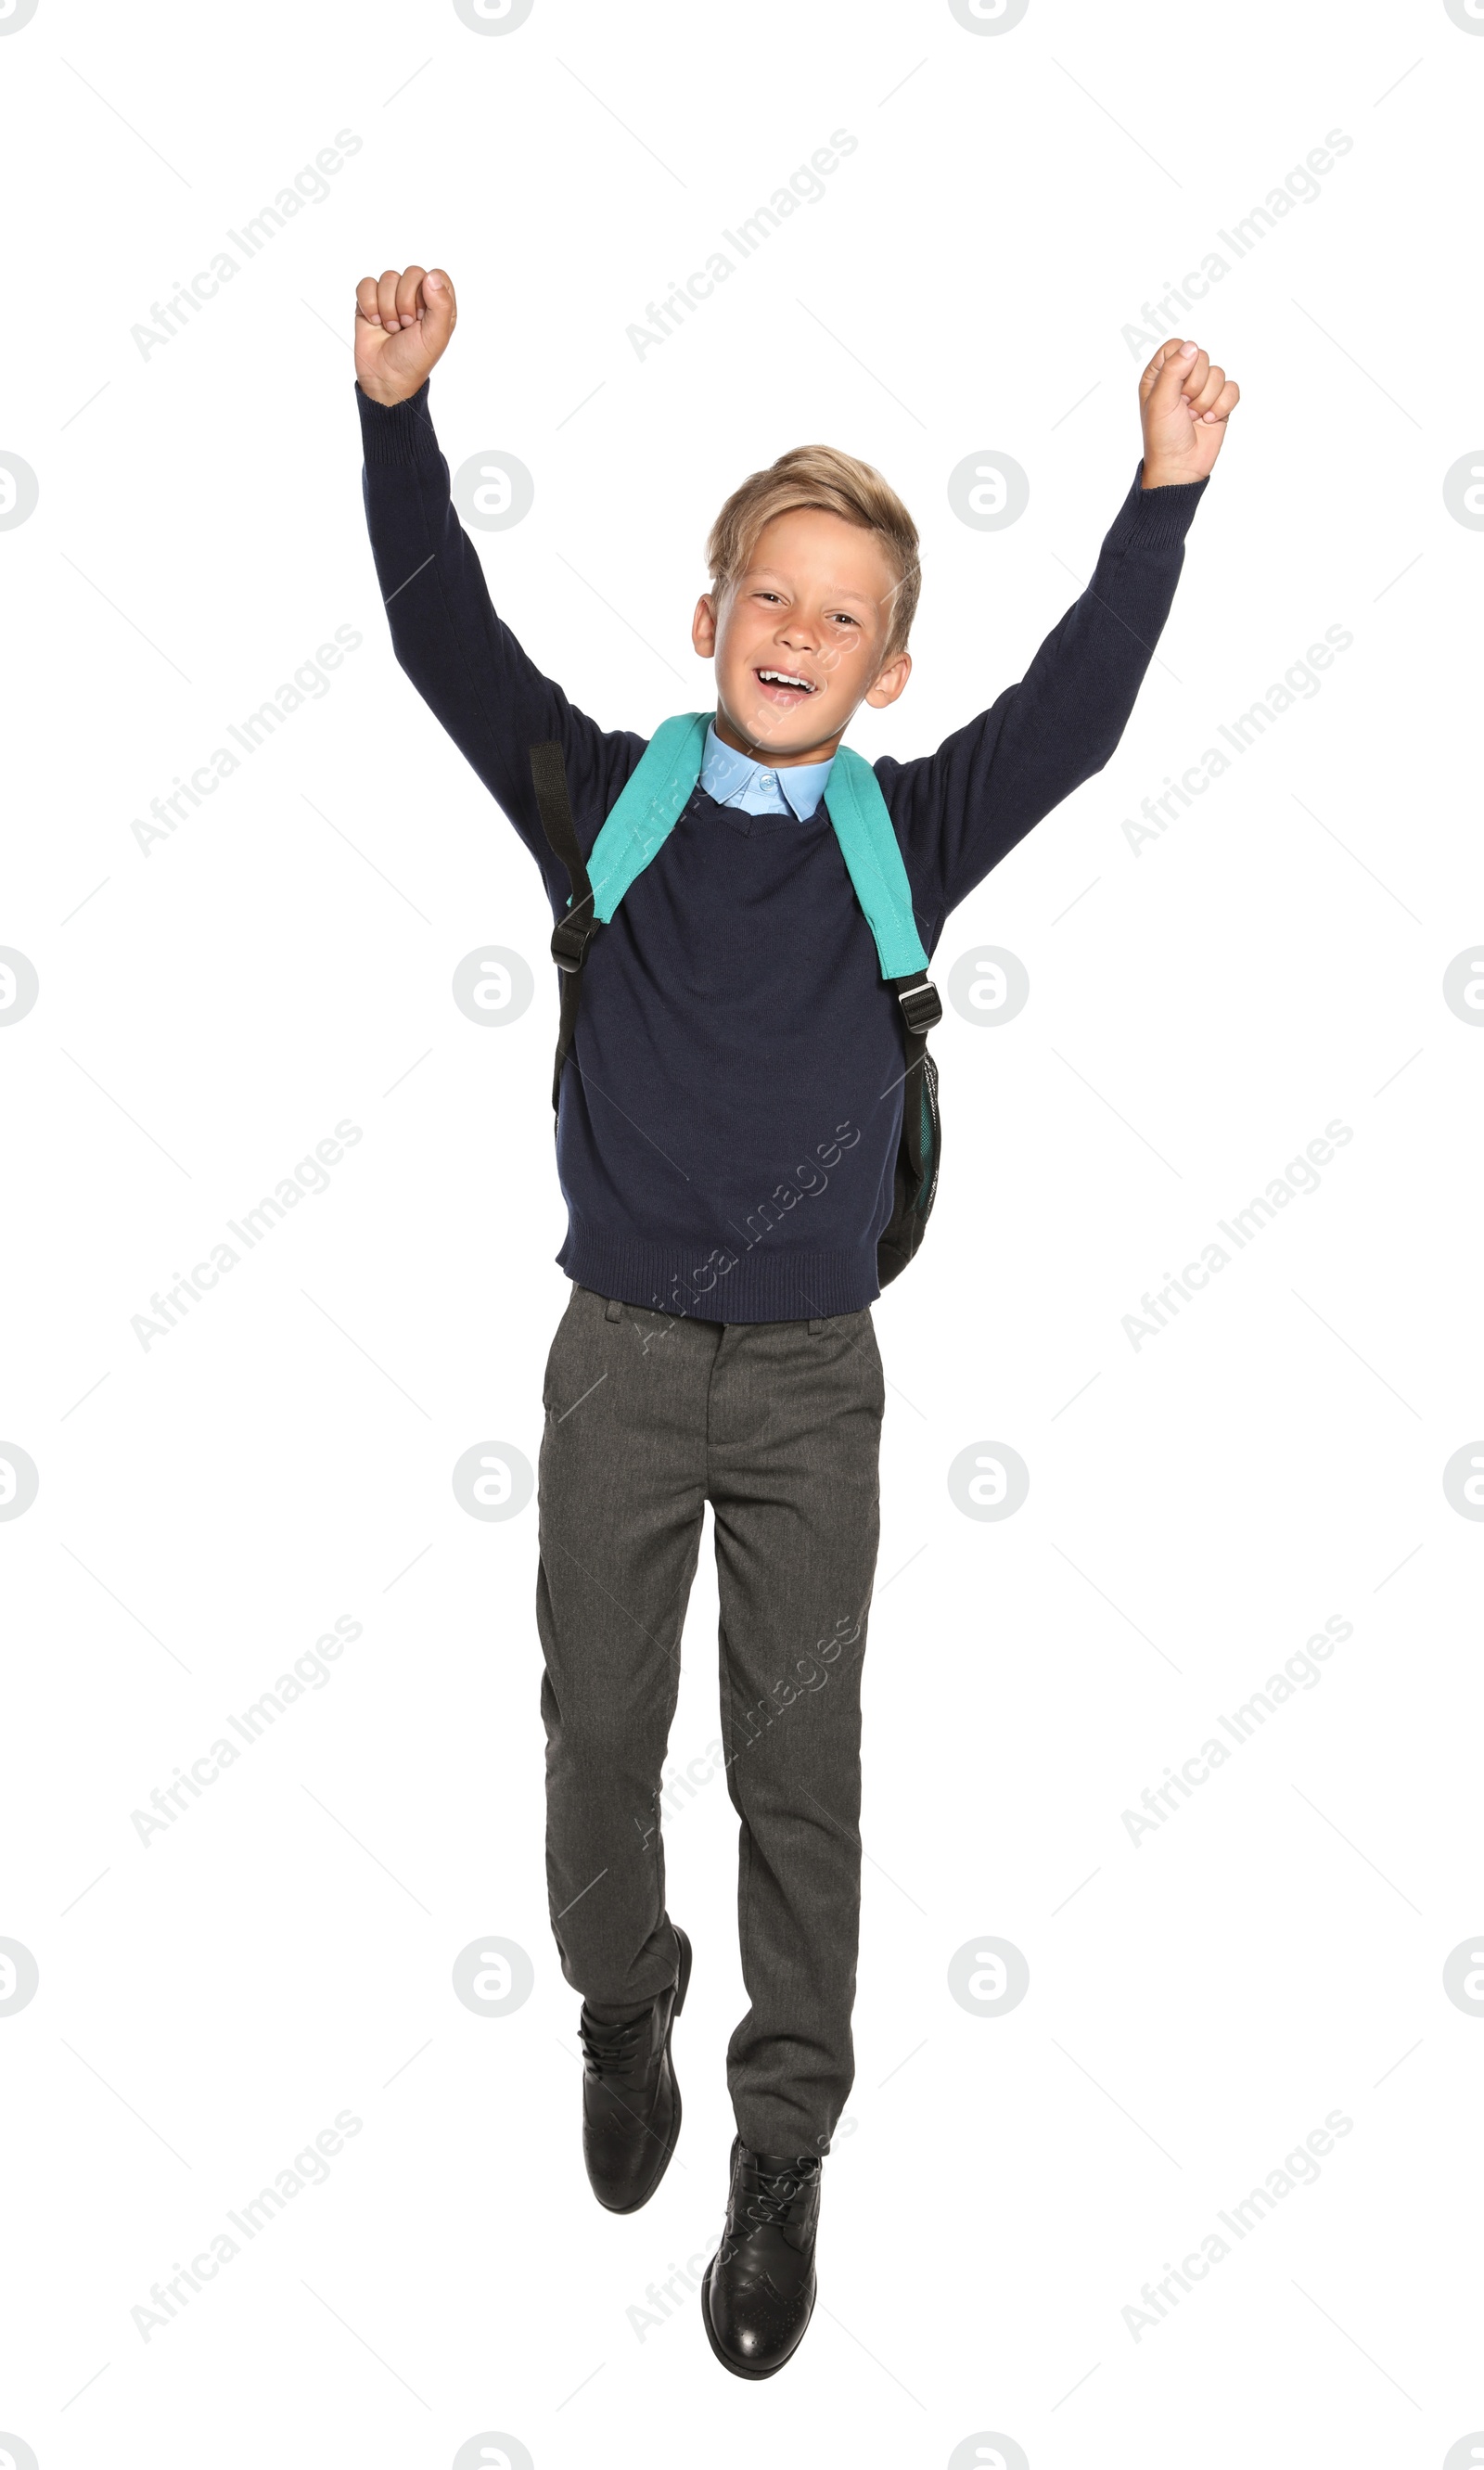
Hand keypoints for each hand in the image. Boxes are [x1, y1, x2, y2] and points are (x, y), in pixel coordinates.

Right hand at [354, 264, 456, 405]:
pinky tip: (374, 321)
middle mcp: (415, 296)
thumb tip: (431, 276)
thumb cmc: (414, 359)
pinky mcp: (370, 301)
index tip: (423, 317)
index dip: (428, 293)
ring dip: (387, 308)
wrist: (385, 377)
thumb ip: (442, 304)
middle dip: (406, 302)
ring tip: (392, 328)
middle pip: (412, 273)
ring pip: (388, 278)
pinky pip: (366, 285)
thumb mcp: (436, 336)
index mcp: (437, 303)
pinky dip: (369, 304)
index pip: (436, 275)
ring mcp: (391, 296)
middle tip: (406, 326)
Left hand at [1138, 337, 1238, 487]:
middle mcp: (1181, 379)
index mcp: (1160, 375)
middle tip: (1184, 407)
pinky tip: (1209, 420)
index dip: (1181, 364)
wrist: (1180, 467)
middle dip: (1195, 386)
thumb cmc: (1163, 437)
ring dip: (1207, 400)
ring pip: (1218, 373)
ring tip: (1194, 417)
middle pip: (1201, 357)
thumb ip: (1173, 370)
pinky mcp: (1220, 402)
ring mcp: (1202, 390)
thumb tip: (1192, 347)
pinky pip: (1232, 389)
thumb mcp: (1160, 401)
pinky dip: (1223, 406)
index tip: (1175, 388)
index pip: (1177, 347)